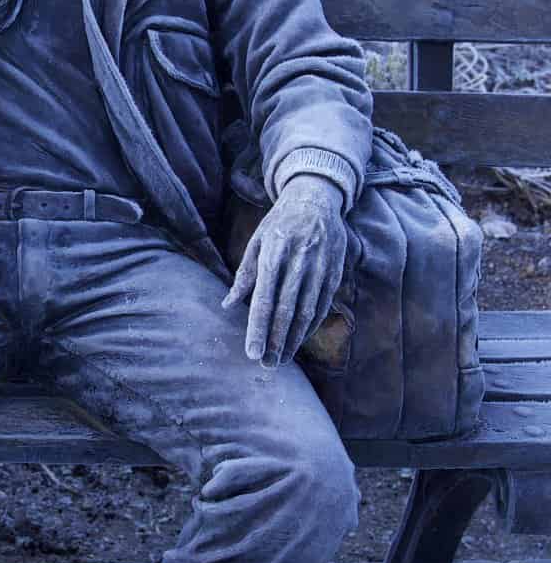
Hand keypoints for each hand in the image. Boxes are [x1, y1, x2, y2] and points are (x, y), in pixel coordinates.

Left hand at [222, 174, 346, 366]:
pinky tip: (299, 340)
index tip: (251, 352)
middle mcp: (299, 261)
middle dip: (275, 341)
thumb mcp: (257, 240)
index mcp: (274, 252)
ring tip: (281, 359)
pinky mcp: (335, 271)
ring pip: (307, 312)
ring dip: (293, 339)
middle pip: (286, 310)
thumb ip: (244, 274)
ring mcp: (320, 266)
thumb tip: (228, 305)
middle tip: (266, 365)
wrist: (317, 197)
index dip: (258, 328)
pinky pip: (323, 305)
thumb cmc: (279, 222)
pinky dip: (311, 326)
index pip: (264, 298)